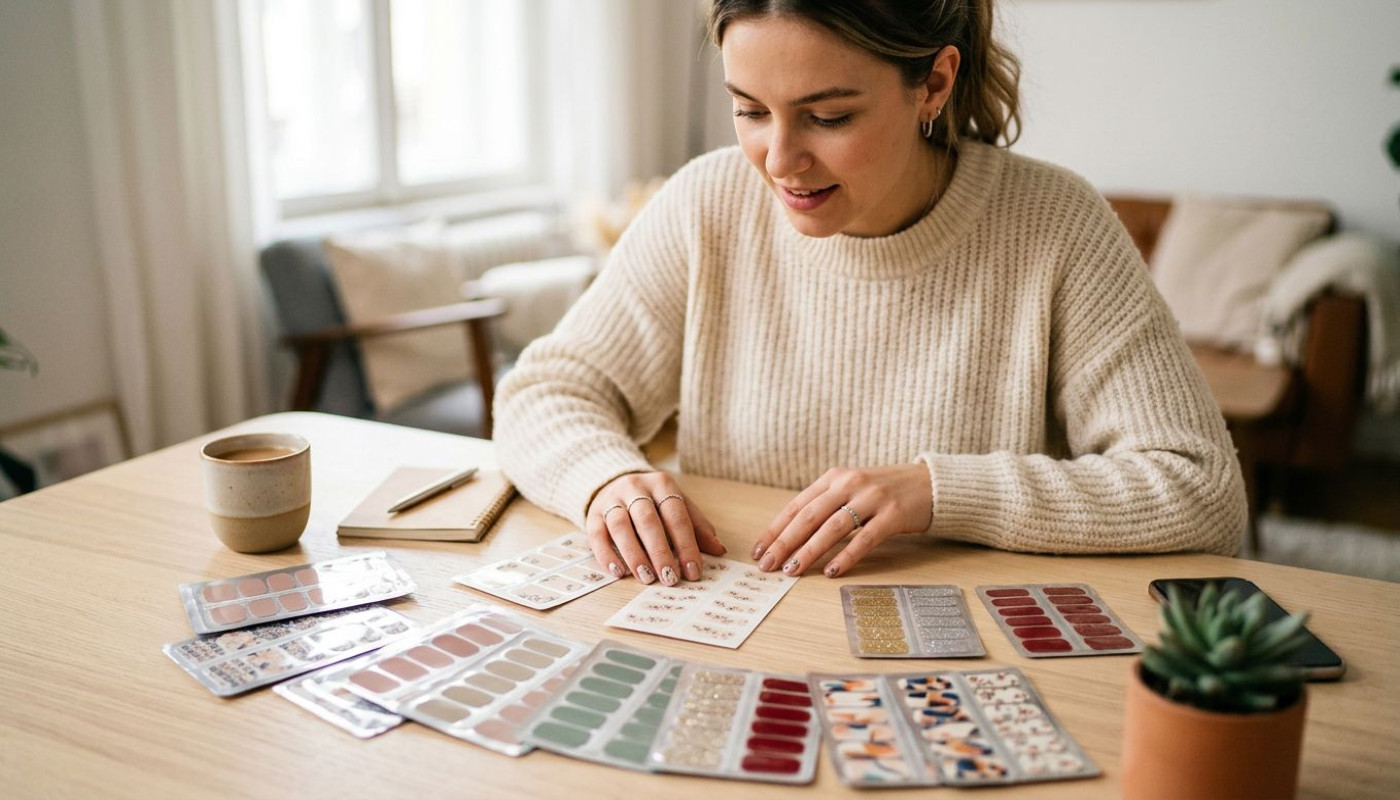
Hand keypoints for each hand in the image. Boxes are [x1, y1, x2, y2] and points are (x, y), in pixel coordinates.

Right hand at [585, 472, 726, 585]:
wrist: (613, 482)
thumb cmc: (652, 501)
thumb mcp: (677, 505)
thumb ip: (696, 527)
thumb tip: (719, 550)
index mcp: (661, 484)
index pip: (676, 515)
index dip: (686, 544)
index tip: (693, 571)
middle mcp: (634, 488)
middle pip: (647, 520)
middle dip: (660, 551)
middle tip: (670, 578)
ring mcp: (611, 500)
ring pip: (621, 526)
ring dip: (634, 554)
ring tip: (646, 577)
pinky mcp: (593, 514)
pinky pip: (596, 534)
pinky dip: (607, 555)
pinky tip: (619, 572)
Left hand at [754, 464, 932, 577]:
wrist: (929, 484)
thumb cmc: (884, 492)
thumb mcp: (851, 490)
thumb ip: (825, 506)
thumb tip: (790, 537)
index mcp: (834, 478)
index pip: (797, 506)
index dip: (775, 529)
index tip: (759, 549)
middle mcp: (850, 484)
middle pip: (809, 517)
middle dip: (784, 543)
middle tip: (767, 565)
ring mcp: (872, 498)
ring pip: (832, 528)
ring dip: (809, 552)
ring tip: (792, 571)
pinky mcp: (893, 515)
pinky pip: (865, 538)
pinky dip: (846, 556)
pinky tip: (832, 571)